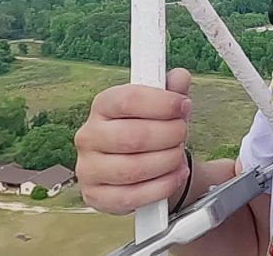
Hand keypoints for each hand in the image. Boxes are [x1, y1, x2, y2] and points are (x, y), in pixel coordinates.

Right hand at [75, 67, 193, 214]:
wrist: (144, 168)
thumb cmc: (152, 130)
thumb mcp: (163, 106)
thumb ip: (172, 89)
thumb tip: (179, 76)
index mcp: (103, 105)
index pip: (128, 100)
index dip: (162, 103)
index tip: (184, 105)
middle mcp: (89, 135)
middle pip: (133, 136)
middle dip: (169, 135)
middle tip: (183, 134)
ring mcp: (89, 168)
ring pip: (132, 169)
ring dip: (166, 162)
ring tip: (178, 156)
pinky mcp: (96, 196)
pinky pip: (131, 196)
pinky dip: (161, 187)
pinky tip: (174, 176)